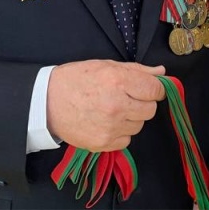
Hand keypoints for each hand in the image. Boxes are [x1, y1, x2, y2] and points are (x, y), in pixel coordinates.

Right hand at [46, 60, 165, 150]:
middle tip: (127, 98)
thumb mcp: (106, 66)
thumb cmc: (77, 79)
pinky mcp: (102, 143)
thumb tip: (161, 72)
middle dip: (143, 103)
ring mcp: (110, 127)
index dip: (155, 88)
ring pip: (139, 125)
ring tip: (113, 110)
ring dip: (131, 118)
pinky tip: (106, 123)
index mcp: (118, 81)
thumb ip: (137, 70)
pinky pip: (126, 140)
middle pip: (150, 109)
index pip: (155, 90)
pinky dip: (120, 133)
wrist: (47, 102)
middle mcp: (117, 105)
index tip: (149, 88)